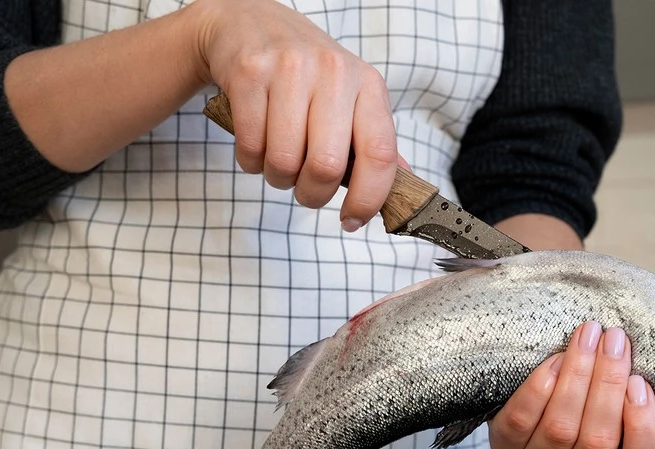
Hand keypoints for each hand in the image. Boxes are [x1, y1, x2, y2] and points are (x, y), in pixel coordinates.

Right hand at [188, 0, 400, 230]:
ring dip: (278, 179)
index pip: (380, 154)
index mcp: (367, 84)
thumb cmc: (304, 73)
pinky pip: (251, 147)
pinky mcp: (250, 73)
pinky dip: (250, 162)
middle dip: (312, 194)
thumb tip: (405, 188)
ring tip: (278, 163)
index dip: (367, 198)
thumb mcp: (349, 96)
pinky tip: (256, 146)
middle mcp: (334, 72)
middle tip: (305, 191)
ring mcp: (290, 69)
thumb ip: (372, 141)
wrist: (248, 22)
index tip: (352, 220)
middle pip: (327, 166)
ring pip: (284, 162)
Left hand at [489, 321, 654, 448]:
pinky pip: (521, 422)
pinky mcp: (508, 446)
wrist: (528, 378)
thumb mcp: (621, 384)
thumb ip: (635, 378)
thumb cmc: (589, 379)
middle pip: (599, 441)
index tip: (639, 382)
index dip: (643, 427)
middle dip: (609, 383)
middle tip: (614, 340)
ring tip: (586, 339)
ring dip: (577, 377)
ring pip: (561, 429)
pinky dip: (538, 391)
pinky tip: (553, 362)